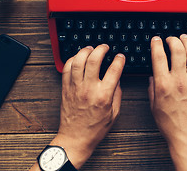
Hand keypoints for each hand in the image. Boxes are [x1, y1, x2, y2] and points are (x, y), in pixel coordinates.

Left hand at [50, 45, 124, 168]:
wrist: (75, 138)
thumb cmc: (95, 129)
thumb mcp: (114, 113)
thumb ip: (117, 94)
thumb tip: (117, 79)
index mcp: (103, 96)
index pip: (114, 70)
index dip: (119, 60)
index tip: (120, 57)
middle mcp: (89, 89)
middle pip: (94, 60)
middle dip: (101, 49)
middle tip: (105, 47)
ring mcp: (75, 88)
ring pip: (78, 61)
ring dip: (85, 51)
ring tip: (91, 48)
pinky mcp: (66, 89)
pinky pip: (67, 69)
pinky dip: (72, 59)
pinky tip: (78, 58)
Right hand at [148, 35, 186, 170]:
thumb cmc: (170, 123)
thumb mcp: (153, 105)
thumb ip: (152, 87)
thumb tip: (153, 76)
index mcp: (164, 84)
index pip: (159, 57)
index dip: (156, 44)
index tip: (156, 40)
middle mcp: (179, 80)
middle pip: (178, 50)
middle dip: (173, 40)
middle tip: (170, 38)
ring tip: (184, 38)